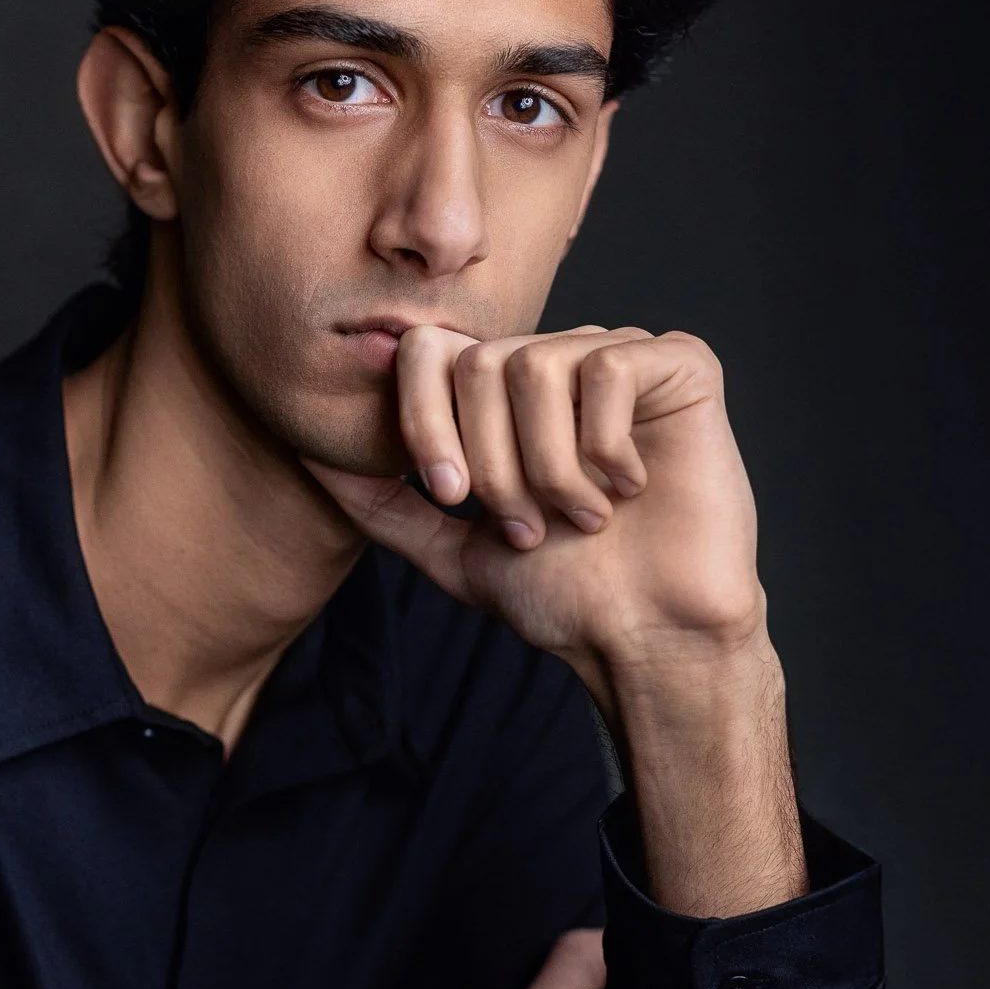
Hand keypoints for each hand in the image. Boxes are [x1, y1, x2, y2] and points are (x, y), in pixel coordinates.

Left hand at [308, 323, 807, 918]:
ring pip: (536, 366)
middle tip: (527, 526)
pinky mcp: (681, 365)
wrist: (649, 635)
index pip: (429, 353)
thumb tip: (308, 453)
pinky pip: (609, 368)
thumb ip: (381, 501)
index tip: (451, 498)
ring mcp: (618, 356)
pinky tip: (631, 485)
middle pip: (478, 362)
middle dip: (490, 461)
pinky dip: (605, 446)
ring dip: (548, 465)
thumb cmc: (564, 594)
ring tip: (581, 516)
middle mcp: (557, 362)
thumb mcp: (450, 549)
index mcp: (503, 395)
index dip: (425, 422)